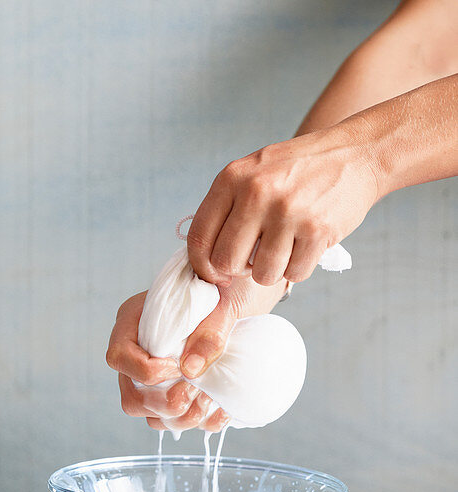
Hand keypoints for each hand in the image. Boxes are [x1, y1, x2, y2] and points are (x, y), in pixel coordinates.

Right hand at [106, 278, 285, 431]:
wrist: (237, 297)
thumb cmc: (223, 292)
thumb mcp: (221, 304)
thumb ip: (208, 333)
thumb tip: (191, 370)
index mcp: (132, 324)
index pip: (118, 358)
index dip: (145, 372)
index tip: (178, 366)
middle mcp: (136, 354)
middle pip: (130, 396)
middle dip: (163, 404)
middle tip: (194, 393)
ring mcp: (153, 378)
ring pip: (150, 416)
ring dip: (181, 419)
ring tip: (209, 402)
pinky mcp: (174, 392)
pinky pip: (176, 422)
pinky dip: (199, 424)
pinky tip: (221, 411)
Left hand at [187, 121, 379, 286]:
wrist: (356, 153)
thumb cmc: (297, 169)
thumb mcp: (251, 172)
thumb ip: (226, 207)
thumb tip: (203, 258)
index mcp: (231, 179)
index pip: (199, 238)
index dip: (202, 266)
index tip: (214, 273)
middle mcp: (256, 193)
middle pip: (226, 262)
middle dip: (237, 270)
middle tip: (252, 260)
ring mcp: (287, 212)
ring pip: (262, 273)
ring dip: (271, 271)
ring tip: (282, 250)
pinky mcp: (317, 229)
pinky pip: (295, 273)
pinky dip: (298, 268)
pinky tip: (304, 247)